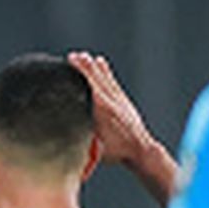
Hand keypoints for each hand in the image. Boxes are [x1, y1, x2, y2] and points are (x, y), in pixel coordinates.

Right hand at [67, 50, 153, 166]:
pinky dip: (106, 72)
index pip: (87, 86)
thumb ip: (82, 136)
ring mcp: (118, 100)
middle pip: (94, 79)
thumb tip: (68, 131)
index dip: (78, 74)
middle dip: (84, 66)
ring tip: (84, 56)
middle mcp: (109, 101)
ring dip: (93, 67)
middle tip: (73, 56)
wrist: (140, 149)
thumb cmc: (117, 151)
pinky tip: (100, 62)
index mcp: (101, 110)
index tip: (69, 64)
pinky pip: (112, 82)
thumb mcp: (95, 147)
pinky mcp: (123, 100)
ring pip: (104, 78)